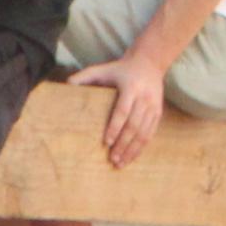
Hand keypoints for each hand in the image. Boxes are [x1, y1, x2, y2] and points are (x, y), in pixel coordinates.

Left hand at [72, 53, 171, 167]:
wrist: (149, 63)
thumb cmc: (120, 69)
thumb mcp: (102, 69)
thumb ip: (85, 76)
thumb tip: (67, 84)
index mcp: (131, 87)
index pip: (123, 111)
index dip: (115, 127)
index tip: (106, 142)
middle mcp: (144, 98)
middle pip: (134, 125)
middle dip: (123, 144)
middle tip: (112, 158)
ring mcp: (153, 106)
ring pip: (144, 132)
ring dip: (132, 150)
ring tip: (120, 163)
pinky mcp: (158, 113)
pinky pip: (151, 133)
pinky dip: (141, 147)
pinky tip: (131, 157)